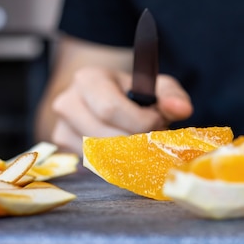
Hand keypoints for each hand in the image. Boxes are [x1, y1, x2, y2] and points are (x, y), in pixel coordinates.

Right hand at [50, 66, 192, 153]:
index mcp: (88, 79)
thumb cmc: (137, 93)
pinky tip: (126, 150)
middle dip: (135, 141)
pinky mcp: (65, 149)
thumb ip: (173, 97)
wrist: (110, 98)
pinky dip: (115, 162)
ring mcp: (62, 127)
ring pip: (98, 155)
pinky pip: (94, 164)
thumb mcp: (158, 88)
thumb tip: (181, 109)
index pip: (110, 109)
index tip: (158, 121)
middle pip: (102, 136)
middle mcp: (67, 102)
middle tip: (151, 136)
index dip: (139, 121)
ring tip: (139, 140)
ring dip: (126, 154)